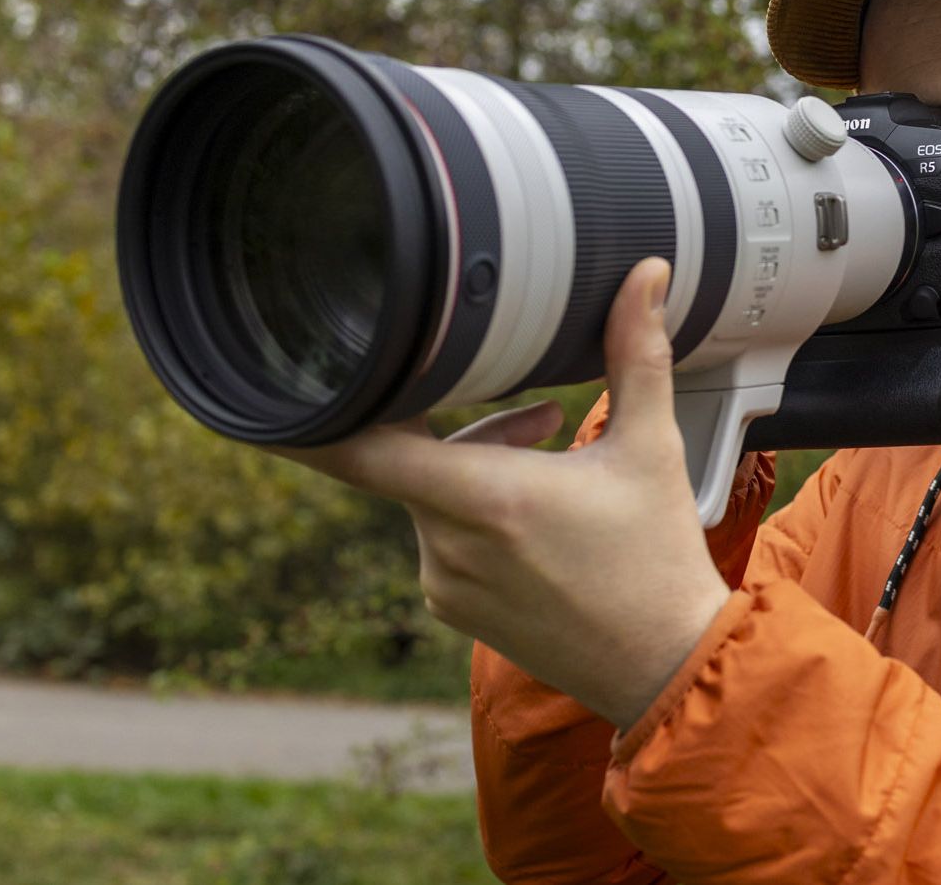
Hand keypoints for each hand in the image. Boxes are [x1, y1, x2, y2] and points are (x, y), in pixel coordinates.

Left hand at [263, 257, 730, 729]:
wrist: (666, 666)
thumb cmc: (658, 560)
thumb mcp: (651, 447)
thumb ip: (638, 354)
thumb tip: (646, 274)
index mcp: (485, 499)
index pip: (359, 451)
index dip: (309, 419)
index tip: (275, 386)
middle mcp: (448, 545)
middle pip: (414, 455)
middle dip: (469, 424)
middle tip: (543, 417)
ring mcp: (444, 582)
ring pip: (430, 494)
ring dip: (477, 467)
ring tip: (555, 462)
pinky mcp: (452, 606)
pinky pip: (441, 536)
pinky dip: (477, 513)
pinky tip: (539, 520)